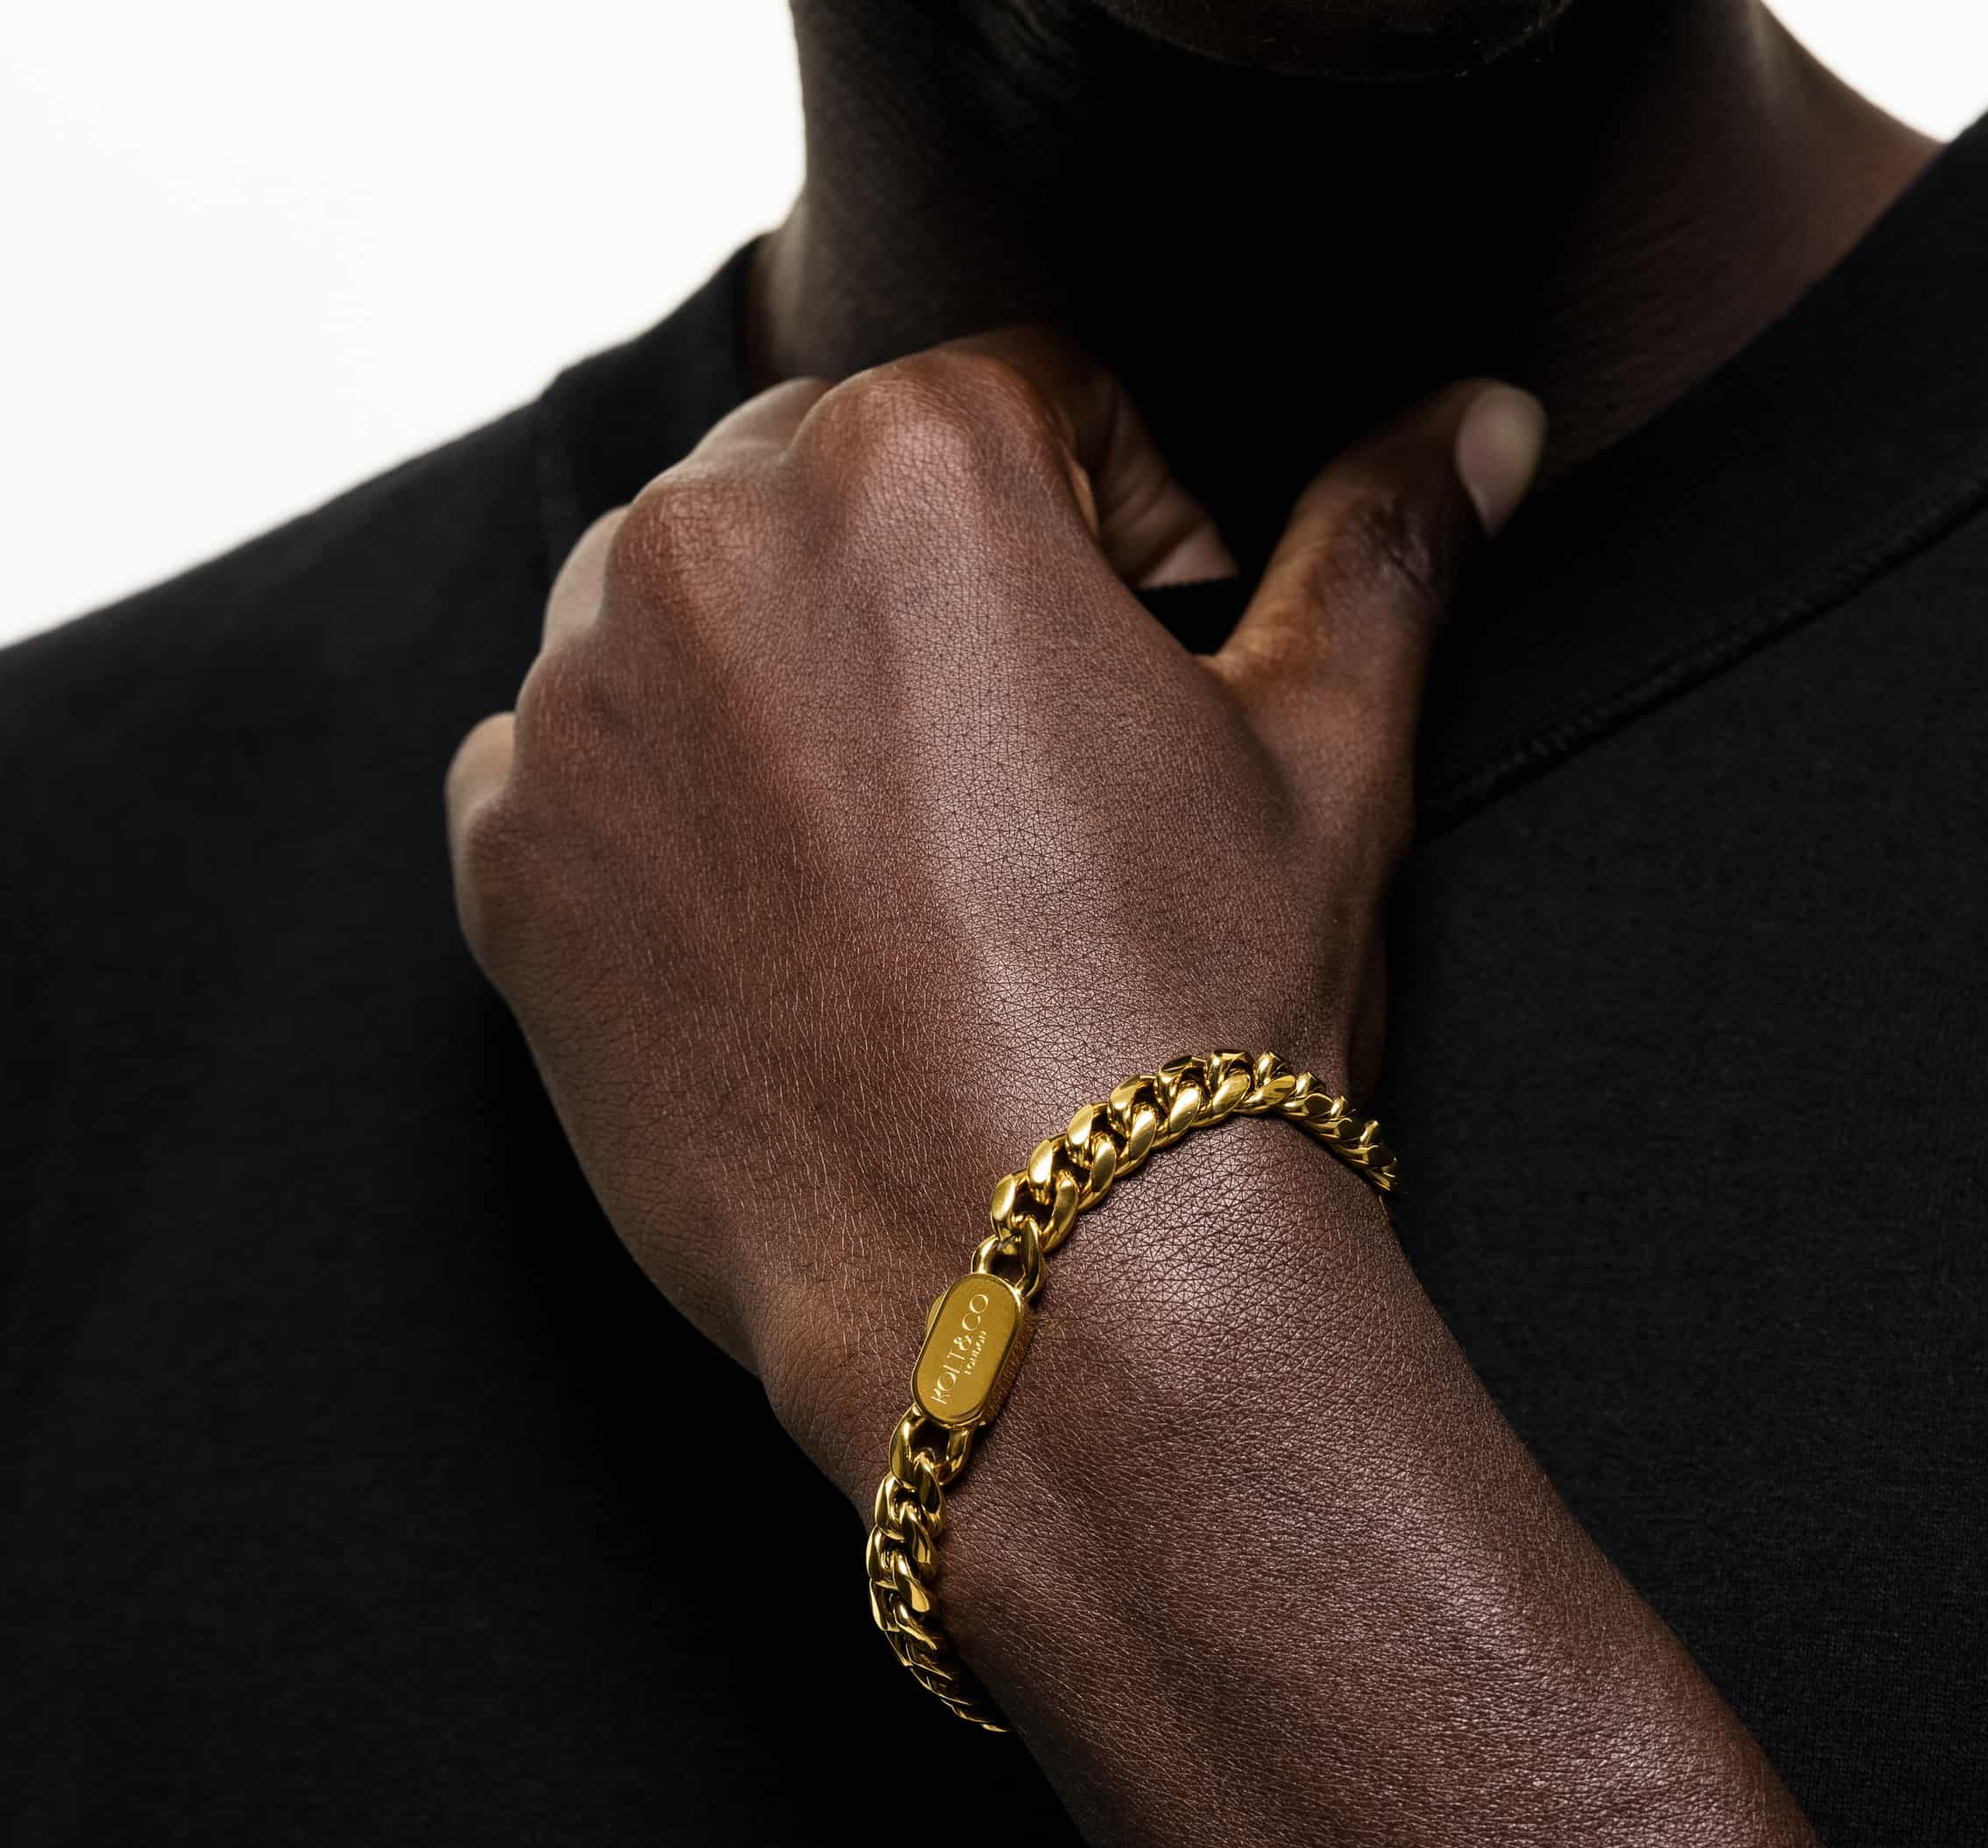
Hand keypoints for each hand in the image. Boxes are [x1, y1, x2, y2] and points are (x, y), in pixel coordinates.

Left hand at [446, 333, 1541, 1499]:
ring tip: (906, 871)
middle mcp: (704, 543)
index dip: (1122, 534)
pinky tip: (786, 938)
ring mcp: (581, 712)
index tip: (1146, 674)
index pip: (1025, 405)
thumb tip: (1476, 420)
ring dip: (779, 691)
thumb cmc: (1196, 1024)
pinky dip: (659, 823)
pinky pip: (567, 773)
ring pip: (682, 619)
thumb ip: (1377, 548)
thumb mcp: (1325, 759)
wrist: (1048, 1302)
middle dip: (929, 595)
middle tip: (1024, 786)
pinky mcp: (511, 871)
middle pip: (828, 491)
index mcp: (914, 462)